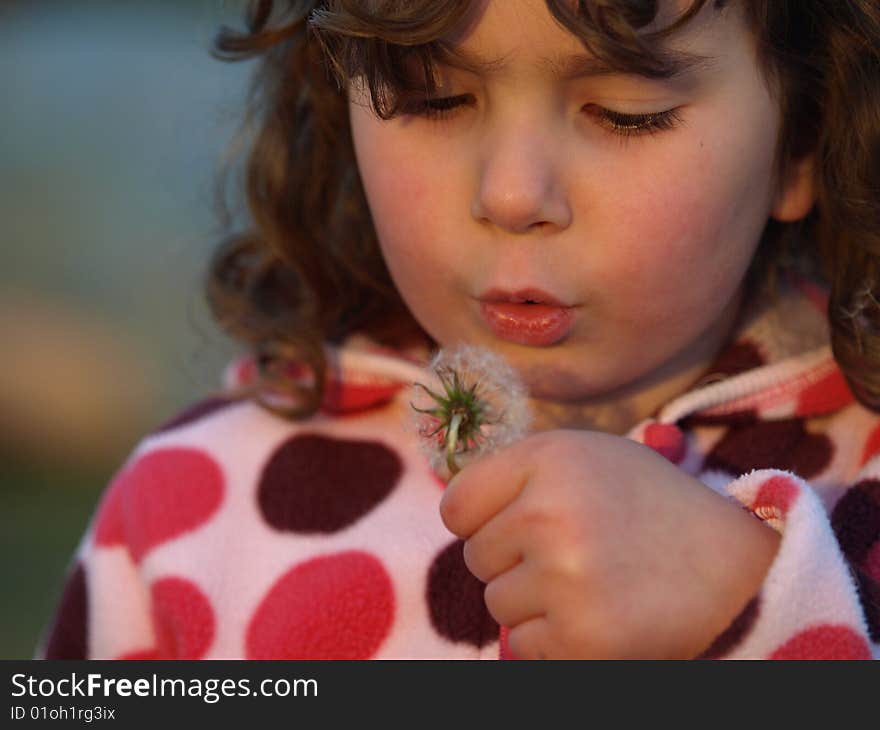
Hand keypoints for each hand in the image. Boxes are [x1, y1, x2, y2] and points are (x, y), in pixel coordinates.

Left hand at [439, 429, 779, 658]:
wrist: (735, 565)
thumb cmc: (648, 507)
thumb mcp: (587, 459)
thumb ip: (519, 475)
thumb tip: (454, 511)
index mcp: (548, 457)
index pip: (456, 505)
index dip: (481, 521)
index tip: (513, 525)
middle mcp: (550, 511)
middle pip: (475, 557)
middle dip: (513, 561)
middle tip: (574, 553)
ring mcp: (565, 576)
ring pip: (497, 603)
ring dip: (535, 602)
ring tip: (593, 582)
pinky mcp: (582, 636)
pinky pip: (524, 645)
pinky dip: (554, 639)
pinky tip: (600, 613)